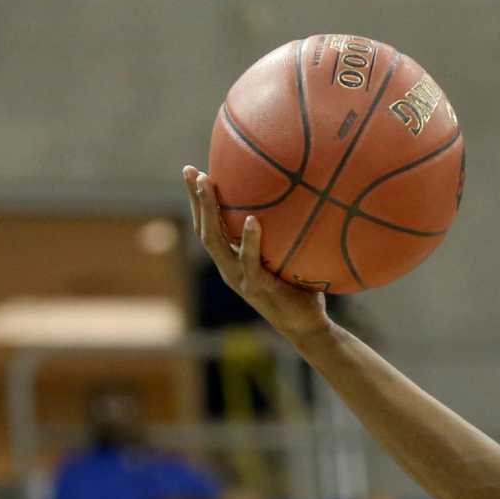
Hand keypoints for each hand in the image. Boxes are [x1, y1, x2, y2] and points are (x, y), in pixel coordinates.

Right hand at [182, 166, 331, 344]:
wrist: (308, 327)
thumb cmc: (301, 290)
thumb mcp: (288, 257)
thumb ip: (284, 234)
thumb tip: (299, 196)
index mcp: (232, 260)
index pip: (209, 226)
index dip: (198, 202)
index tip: (193, 172)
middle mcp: (229, 268)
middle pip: (204, 229)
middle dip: (195, 200)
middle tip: (191, 171)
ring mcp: (240, 278)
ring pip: (216, 241)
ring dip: (209, 211)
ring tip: (207, 184)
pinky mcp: (257, 287)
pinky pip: (250, 260)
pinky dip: (249, 240)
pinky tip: (251, 219)